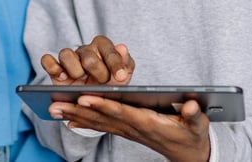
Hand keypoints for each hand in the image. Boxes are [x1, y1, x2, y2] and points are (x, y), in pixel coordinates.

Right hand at [40, 35, 134, 85]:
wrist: (95, 102)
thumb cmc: (110, 85)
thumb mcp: (122, 78)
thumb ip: (126, 64)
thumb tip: (122, 48)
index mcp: (103, 48)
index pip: (107, 48)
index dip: (115, 62)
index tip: (120, 77)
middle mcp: (85, 51)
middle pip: (87, 54)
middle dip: (97, 70)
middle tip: (102, 82)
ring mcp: (69, 59)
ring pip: (66, 54)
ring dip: (74, 69)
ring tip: (80, 79)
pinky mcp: (56, 70)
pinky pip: (48, 61)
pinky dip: (52, 67)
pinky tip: (62, 77)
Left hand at [54, 96, 210, 161]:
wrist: (188, 152)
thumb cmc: (192, 134)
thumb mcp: (198, 124)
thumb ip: (195, 115)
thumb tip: (193, 105)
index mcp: (148, 122)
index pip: (121, 112)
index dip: (102, 104)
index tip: (84, 97)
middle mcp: (133, 127)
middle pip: (102, 117)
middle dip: (77, 110)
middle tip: (54, 105)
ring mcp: (128, 130)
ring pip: (98, 122)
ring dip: (74, 116)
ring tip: (53, 109)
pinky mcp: (126, 130)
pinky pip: (102, 126)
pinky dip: (84, 122)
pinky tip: (68, 119)